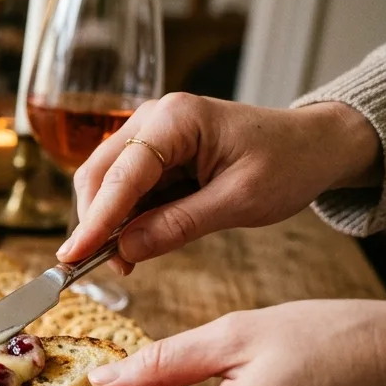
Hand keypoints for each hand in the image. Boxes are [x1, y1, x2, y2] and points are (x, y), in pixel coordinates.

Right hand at [57, 94, 381, 269]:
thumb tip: (125, 250)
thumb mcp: (239, 201)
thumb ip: (178, 225)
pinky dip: (126, 218)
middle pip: (99, 175)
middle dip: (97, 223)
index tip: (71, 256)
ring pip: (106, 184)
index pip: (122, 176)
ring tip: (128, 259)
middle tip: (105, 267)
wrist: (314, 145)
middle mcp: (153, 118)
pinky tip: (139, 240)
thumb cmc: (287, 163)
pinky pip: (125, 188)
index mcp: (176, 119)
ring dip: (110, 224)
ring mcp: (149, 132)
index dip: (94, 221)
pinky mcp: (153, 152)